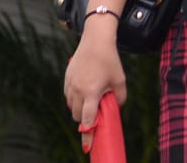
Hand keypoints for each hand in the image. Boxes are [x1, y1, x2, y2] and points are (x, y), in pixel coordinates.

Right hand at [64, 19, 126, 152]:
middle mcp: (78, 90)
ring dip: (80, 109)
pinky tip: (85, 90)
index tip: (88, 146)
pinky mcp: (66, 80)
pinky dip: (75, 99)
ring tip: (92, 98)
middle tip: (96, 113)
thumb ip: (119, 98)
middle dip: (87, 119)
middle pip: (79, 116)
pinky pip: (68, 97)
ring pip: (72, 108)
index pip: (88, 119)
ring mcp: (70, 85)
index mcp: (92, 92)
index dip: (88, 133)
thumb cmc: (110, 60)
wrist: (95, 41)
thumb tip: (114, 110)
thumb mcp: (120, 80)